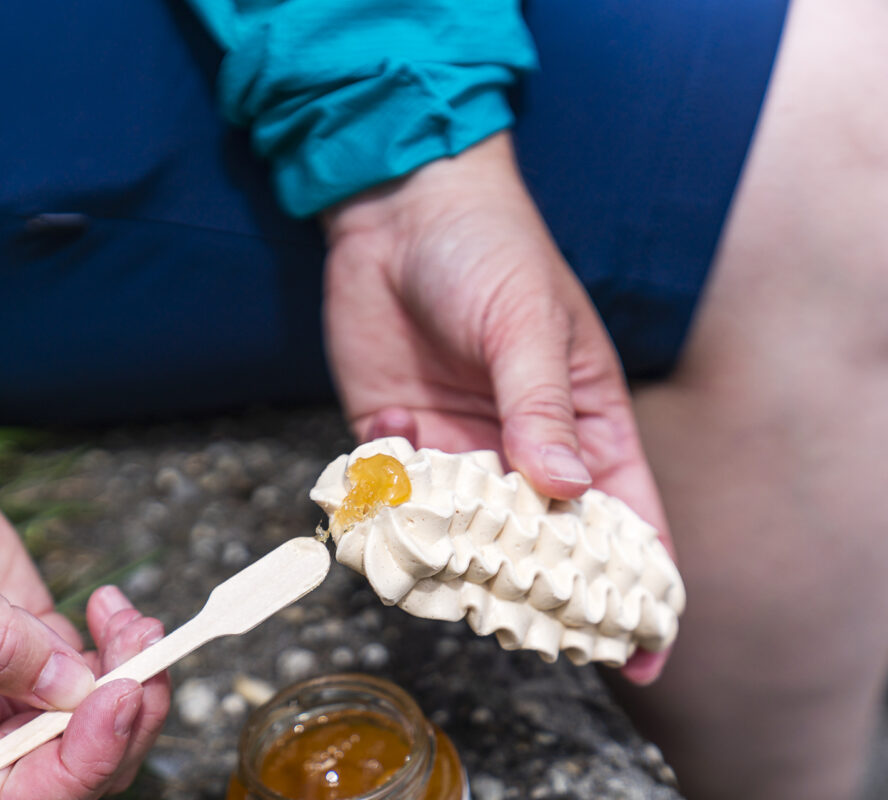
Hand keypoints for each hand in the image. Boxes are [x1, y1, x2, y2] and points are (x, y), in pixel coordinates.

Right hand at [0, 335, 168, 795]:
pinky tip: (114, 605)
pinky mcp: (33, 647)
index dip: (68, 769)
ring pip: (90, 726)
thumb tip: (68, 691)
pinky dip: (121, 648)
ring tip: (134, 620)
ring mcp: (2, 687)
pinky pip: (95, 674)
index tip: (113, 701)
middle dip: (118, 725)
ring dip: (132, 682)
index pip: (0, 794)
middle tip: (145, 652)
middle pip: (60, 770)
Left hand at [322, 134, 671, 682]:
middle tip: (529, 636)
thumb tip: (565, 488)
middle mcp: (522, 447)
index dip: (639, 581)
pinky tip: (388, 517)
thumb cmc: (488, 250)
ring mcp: (457, 447)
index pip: (624, 514)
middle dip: (538, 589)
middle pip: (541, 541)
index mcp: (582, 421)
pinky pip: (397, 500)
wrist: (396, 207)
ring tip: (448, 589)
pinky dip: (395, 520)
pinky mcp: (396, 437)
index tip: (645, 647)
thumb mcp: (527, 322)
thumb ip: (539, 405)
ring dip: (458, 564)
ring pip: (465, 533)